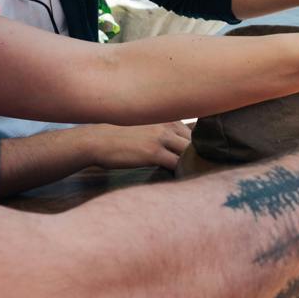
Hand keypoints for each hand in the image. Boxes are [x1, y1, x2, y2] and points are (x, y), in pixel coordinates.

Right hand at [74, 122, 189, 171]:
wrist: (100, 140)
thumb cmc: (123, 137)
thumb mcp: (148, 128)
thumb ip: (166, 133)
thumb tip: (181, 146)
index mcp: (169, 119)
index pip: (195, 133)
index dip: (198, 147)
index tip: (198, 158)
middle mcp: (168, 126)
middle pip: (196, 143)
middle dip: (199, 156)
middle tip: (198, 170)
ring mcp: (161, 139)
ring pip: (189, 153)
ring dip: (191, 164)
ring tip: (191, 175)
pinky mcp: (154, 153)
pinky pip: (177, 164)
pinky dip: (181, 172)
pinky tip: (179, 178)